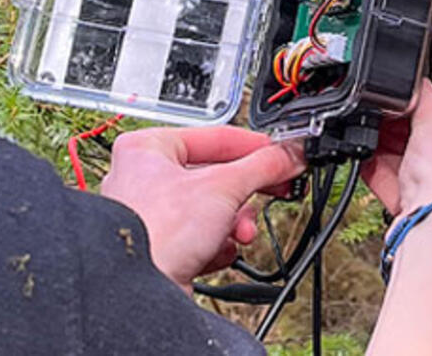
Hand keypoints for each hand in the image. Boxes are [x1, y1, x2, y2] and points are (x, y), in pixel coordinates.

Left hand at [100, 126, 303, 288]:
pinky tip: (219, 251)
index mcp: (147, 149)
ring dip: (233, 223)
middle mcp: (143, 179)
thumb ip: (265, 165)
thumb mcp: (225, 186)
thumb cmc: (157, 232)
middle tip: (276, 189)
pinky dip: (216, 244)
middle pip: (215, 175)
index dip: (256, 147)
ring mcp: (150, 216)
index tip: (283, 155)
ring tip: (241, 232)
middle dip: (245, 192)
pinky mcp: (161, 249)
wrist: (140, 294)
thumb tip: (291, 154)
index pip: (216, 137)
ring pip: (210, 208)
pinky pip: (200, 237)